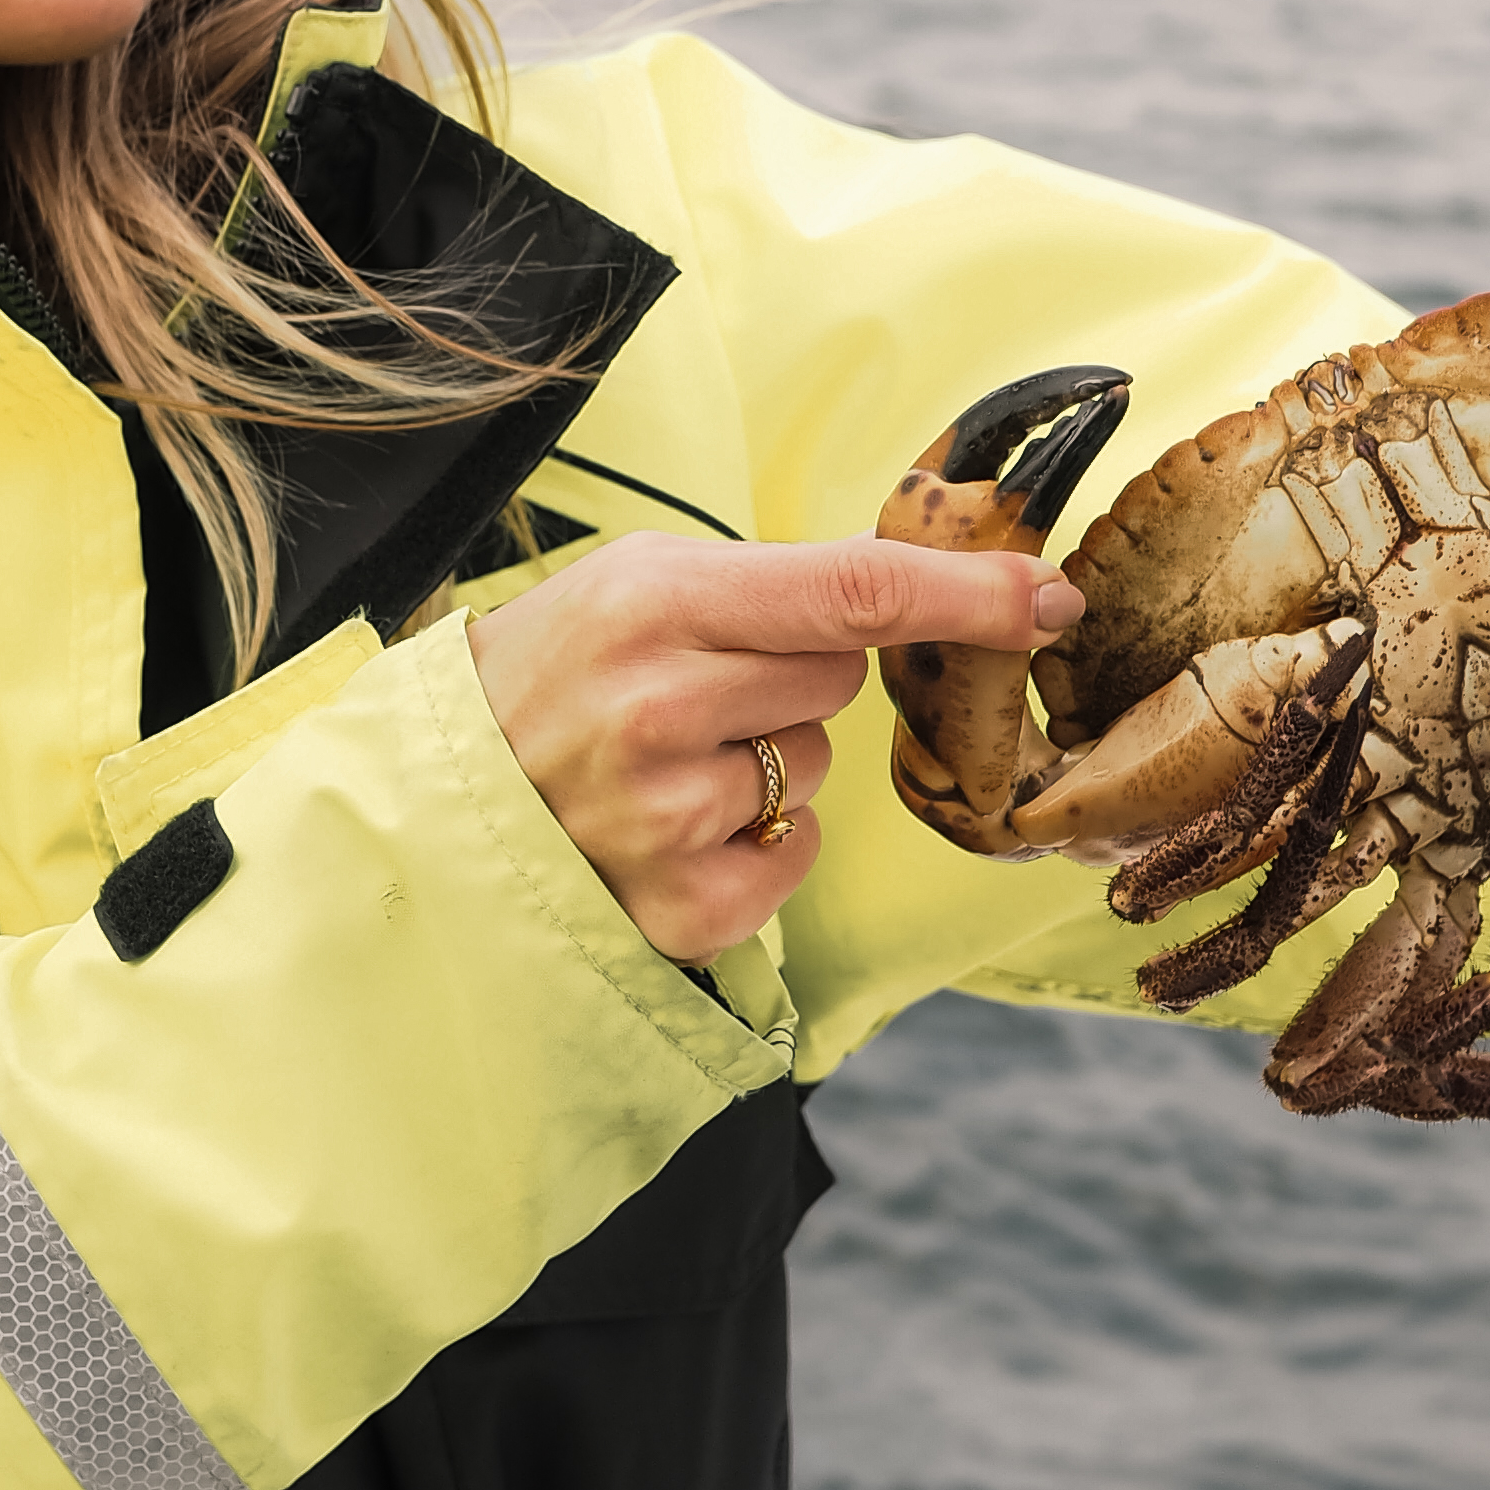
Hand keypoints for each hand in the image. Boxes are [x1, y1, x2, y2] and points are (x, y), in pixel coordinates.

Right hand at [468, 533, 1085, 965]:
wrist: (439, 798)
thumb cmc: (549, 673)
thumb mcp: (633, 583)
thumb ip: (769, 582)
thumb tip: (936, 591)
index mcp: (653, 602)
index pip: (855, 590)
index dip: (968, 594)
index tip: (1049, 596)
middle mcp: (661, 707)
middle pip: (840, 679)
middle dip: (795, 676)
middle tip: (698, 686)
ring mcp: (670, 817)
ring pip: (816, 768)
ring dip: (768, 761)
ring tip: (664, 761)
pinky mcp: (682, 907)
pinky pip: (795, 853)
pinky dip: (757, 842)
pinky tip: (675, 827)